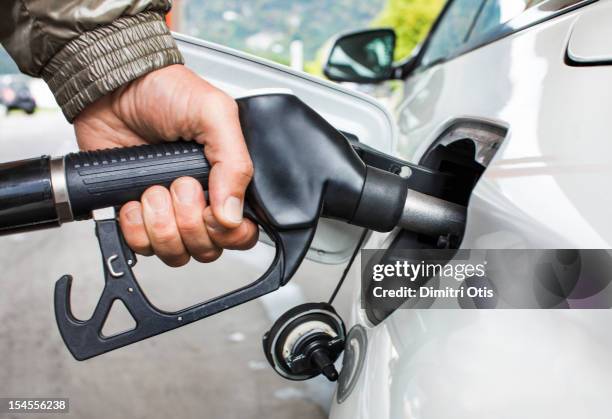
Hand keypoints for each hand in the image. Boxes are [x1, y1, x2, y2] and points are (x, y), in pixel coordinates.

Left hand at [73, 65, 257, 265]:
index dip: (229, 234)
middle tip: (180, 185)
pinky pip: (140, 246)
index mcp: (226, 181)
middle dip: (189, 221)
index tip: (212, 212)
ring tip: (154, 190)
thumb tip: (233, 215)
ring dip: (161, 224)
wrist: (113, 88)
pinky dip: (135, 226)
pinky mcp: (136, 215)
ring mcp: (168, 212)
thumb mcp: (214, 114)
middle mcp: (200, 202)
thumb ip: (234, 163)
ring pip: (174, 252)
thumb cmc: (165, 92)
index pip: (241, 233)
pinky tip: (134, 199)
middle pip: (207, 249)